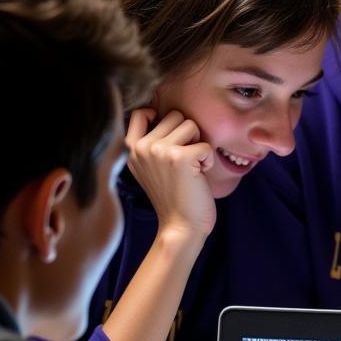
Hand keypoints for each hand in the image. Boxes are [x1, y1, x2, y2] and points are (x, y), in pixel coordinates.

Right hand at [125, 108, 215, 240]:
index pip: (141, 112)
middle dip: (187, 134)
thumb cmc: (173, 198)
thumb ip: (152, 144)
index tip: (171, 138)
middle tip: (185, 161)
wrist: (180, 227)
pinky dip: (209, 161)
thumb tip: (165, 115)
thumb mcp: (151, 168)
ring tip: (191, 168)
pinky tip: (199, 177)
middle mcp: (142, 147)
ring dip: (198, 145)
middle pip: (174, 115)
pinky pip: (205, 144)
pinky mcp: (180, 157)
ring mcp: (159, 151)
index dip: (160, 117)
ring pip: (191, 125)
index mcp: (132, 149)